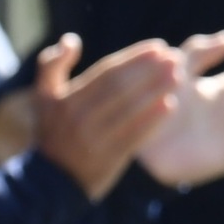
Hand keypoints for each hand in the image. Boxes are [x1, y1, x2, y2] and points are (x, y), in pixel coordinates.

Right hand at [32, 35, 185, 199]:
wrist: (49, 183)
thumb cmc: (52, 132)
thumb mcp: (43, 98)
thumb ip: (52, 65)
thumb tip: (72, 40)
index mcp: (68, 99)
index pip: (107, 72)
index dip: (134, 57)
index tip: (159, 46)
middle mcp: (80, 116)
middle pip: (122, 87)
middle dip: (150, 70)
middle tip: (176, 57)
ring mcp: (95, 138)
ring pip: (130, 110)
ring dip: (156, 91)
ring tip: (179, 76)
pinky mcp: (108, 158)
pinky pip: (134, 135)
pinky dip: (152, 120)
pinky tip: (171, 106)